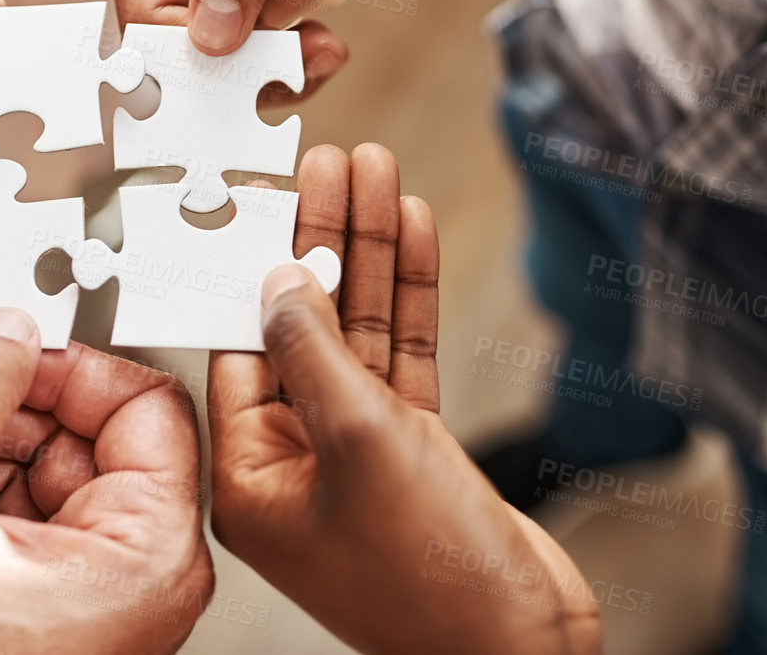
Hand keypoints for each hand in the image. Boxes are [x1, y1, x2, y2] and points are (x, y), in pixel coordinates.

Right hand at [0, 309, 213, 654]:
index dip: (71, 363)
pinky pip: (31, 516)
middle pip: (97, 433)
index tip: (6, 347)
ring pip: (55, 469)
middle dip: (13, 404)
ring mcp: (99, 599)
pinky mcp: (57, 614)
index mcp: (148, 558)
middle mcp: (141, 579)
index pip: (148, 402)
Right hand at [98, 0, 401, 90]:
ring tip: (323, 45)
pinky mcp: (204, 12)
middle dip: (245, 69)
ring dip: (268, 74)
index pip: (148, 15)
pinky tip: (317, 44)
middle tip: (318, 52)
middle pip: (170, 53)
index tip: (279, 60)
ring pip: (201, 72)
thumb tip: (208, 35)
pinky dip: (275, 70)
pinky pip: (229, 69)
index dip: (206, 54)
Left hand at [209, 144, 600, 654]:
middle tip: (338, 161)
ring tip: (379, 174)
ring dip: (372, 254)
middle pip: (305, 323)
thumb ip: (316, 353)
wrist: (522, 648)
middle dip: (325, 239)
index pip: (244, 344)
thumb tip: (279, 280)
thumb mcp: (361, 444)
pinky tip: (414, 232)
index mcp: (250, 476)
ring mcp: (357, 454)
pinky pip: (403, 356)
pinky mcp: (413, 451)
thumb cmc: (433, 578)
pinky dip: (412, 297)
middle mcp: (295, 460)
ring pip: (359, 331)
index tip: (274, 192)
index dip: (263, 262)